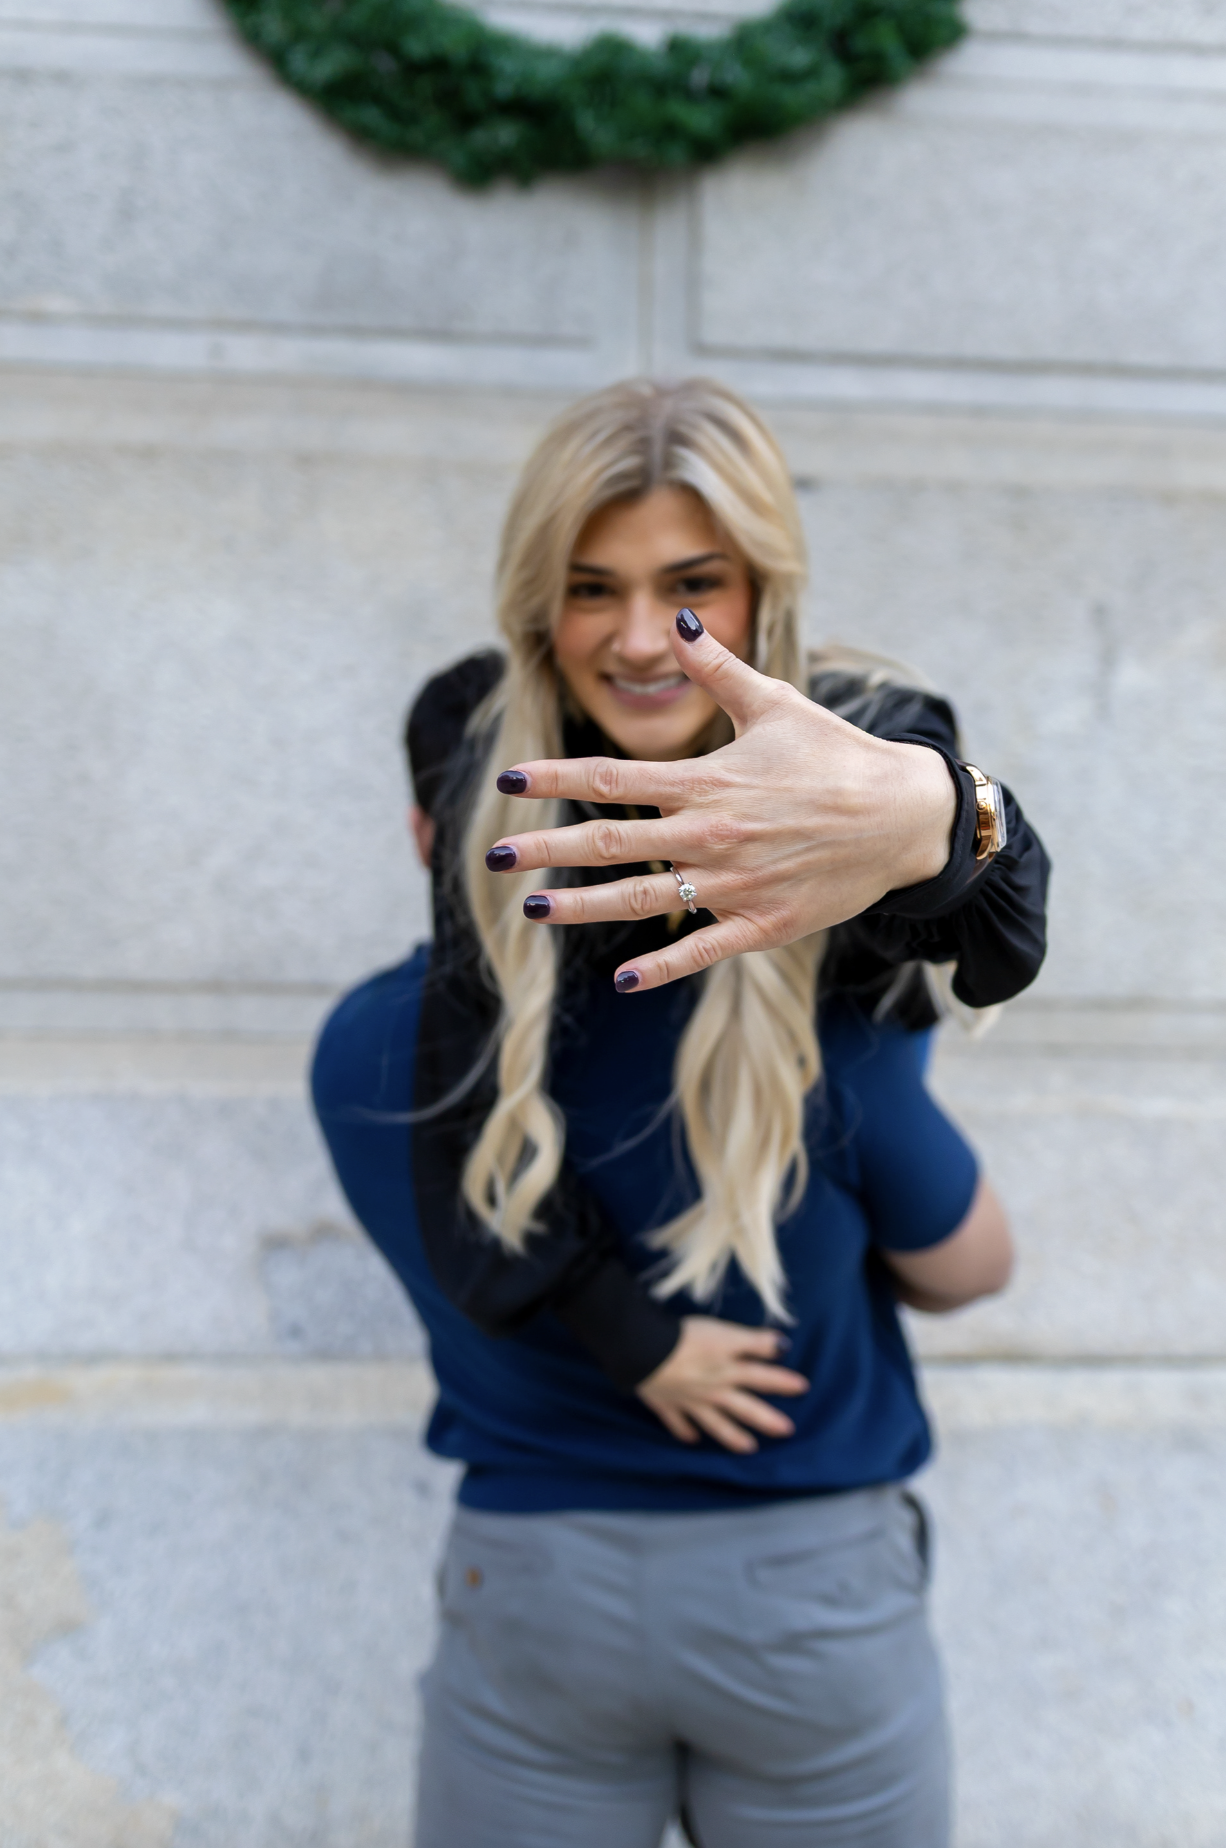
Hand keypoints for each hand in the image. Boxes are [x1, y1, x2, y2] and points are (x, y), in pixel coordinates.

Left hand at [486, 611, 955, 990]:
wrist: (906, 816)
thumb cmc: (837, 755)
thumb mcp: (776, 704)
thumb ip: (716, 672)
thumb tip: (680, 623)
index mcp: (709, 780)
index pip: (615, 779)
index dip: (557, 779)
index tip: (511, 779)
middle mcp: (713, 833)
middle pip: (612, 842)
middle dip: (547, 850)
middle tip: (495, 857)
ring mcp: (736, 883)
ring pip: (643, 899)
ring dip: (583, 907)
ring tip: (534, 911)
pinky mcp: (764, 923)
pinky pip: (703, 948)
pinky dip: (662, 966)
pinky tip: (622, 978)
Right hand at [636, 1316, 808, 1452]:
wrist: (645, 1354)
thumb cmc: (686, 1338)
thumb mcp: (725, 1333)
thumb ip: (755, 1341)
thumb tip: (783, 1346)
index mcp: (728, 1370)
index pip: (762, 1376)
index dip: (783, 1381)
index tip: (803, 1387)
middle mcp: (714, 1391)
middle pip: (745, 1408)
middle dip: (766, 1420)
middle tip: (786, 1431)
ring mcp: (690, 1402)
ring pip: (716, 1423)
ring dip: (732, 1436)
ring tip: (749, 1448)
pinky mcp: (666, 1405)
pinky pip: (678, 1423)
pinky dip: (685, 1432)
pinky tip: (692, 1440)